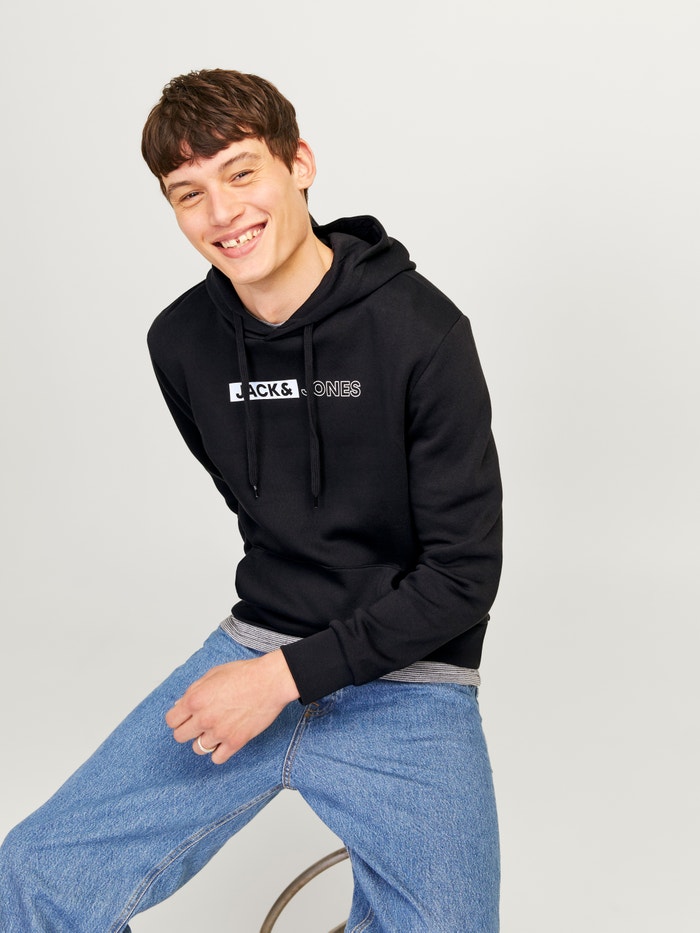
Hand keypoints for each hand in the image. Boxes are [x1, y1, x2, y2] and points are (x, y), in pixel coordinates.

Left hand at [165, 649, 299, 764]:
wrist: (270, 681)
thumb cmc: (245, 674)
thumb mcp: (213, 674)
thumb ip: (194, 690)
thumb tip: (180, 705)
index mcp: (195, 699)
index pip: (171, 721)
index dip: (178, 718)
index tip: (185, 717)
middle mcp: (203, 718)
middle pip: (180, 737)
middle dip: (188, 730)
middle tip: (199, 724)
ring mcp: (219, 732)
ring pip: (198, 748)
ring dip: (204, 740)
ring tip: (215, 730)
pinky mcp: (235, 742)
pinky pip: (217, 758)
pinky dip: (218, 752)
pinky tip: (224, 741)